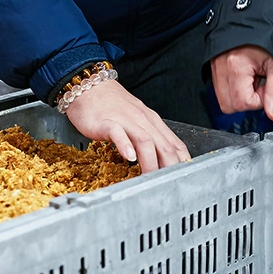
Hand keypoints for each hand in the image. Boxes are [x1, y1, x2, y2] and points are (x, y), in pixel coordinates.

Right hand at [65, 80, 190, 172]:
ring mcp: (125, 120)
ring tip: (150, 178)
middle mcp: (142, 120)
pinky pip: (118, 133)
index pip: (175, 144)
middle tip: (170, 186)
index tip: (184, 179)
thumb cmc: (110, 105)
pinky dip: (125, 145)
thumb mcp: (136, 120)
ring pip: (145, 141)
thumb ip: (148, 139)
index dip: (183, 163)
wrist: (88, 86)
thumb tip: (161, 160)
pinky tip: (129, 157)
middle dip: (170, 168)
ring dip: (150, 162)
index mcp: (152, 121)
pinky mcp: (106, 122)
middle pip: (164, 145)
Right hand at [210, 45, 272, 122]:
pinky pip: (220, 93)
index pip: (244, 102)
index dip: (259, 99)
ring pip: (224, 103)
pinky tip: (242, 80)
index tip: (264, 86)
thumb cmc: (264, 42)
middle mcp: (221, 69)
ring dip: (239, 97)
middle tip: (257, 85)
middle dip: (247, 101)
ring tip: (249, 81)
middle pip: (230, 106)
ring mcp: (214, 70)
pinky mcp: (213, 71)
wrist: (252, 25)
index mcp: (236, 66)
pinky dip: (232, 91)